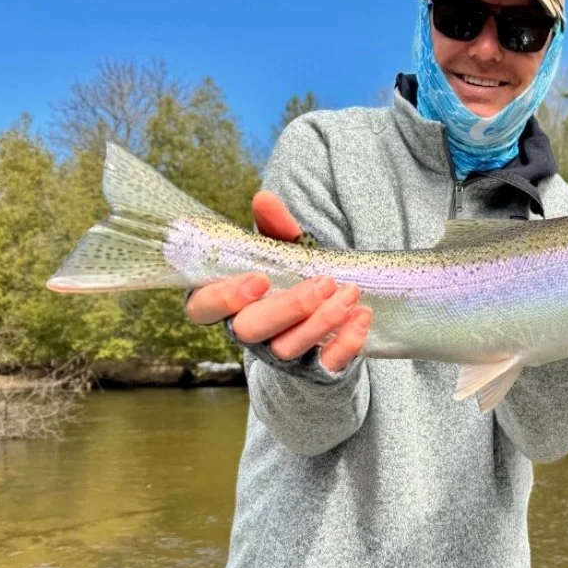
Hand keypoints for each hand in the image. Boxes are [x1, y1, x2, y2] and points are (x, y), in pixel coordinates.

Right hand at [184, 191, 371, 372]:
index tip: (259, 279)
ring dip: (322, 321)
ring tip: (350, 293)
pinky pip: (326, 363)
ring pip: (288, 348)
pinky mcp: (313, 369)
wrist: (322, 319)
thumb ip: (272, 227)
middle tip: (323, 283)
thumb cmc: (289, 280)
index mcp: (228, 302)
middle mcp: (248, 333)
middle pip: (251, 330)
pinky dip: (346, 342)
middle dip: (288, 307)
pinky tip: (362, 316)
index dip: (225, 297)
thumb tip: (263, 198)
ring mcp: (279, 355)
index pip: (204, 308)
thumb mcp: (281, 252)